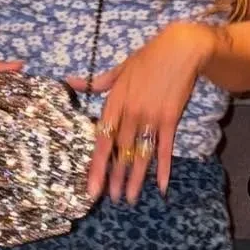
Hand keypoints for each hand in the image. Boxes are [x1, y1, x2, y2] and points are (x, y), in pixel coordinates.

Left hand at [64, 21, 218, 202]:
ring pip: (140, 154)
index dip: (96, 164)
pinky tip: (162, 186)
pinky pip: (164, 148)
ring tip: (130, 198)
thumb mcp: (119, 69)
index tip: (92, 186)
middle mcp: (130, 113)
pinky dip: (164, 167)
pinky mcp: (170, 119)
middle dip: (115, 178)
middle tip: (111, 199)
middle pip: (120, 152)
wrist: (179, 49)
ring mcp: (151, 117)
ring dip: (135, 178)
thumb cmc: (147, 58)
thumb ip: (96, 83)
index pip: (102, 140)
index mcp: (115, 102)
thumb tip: (69, 82)